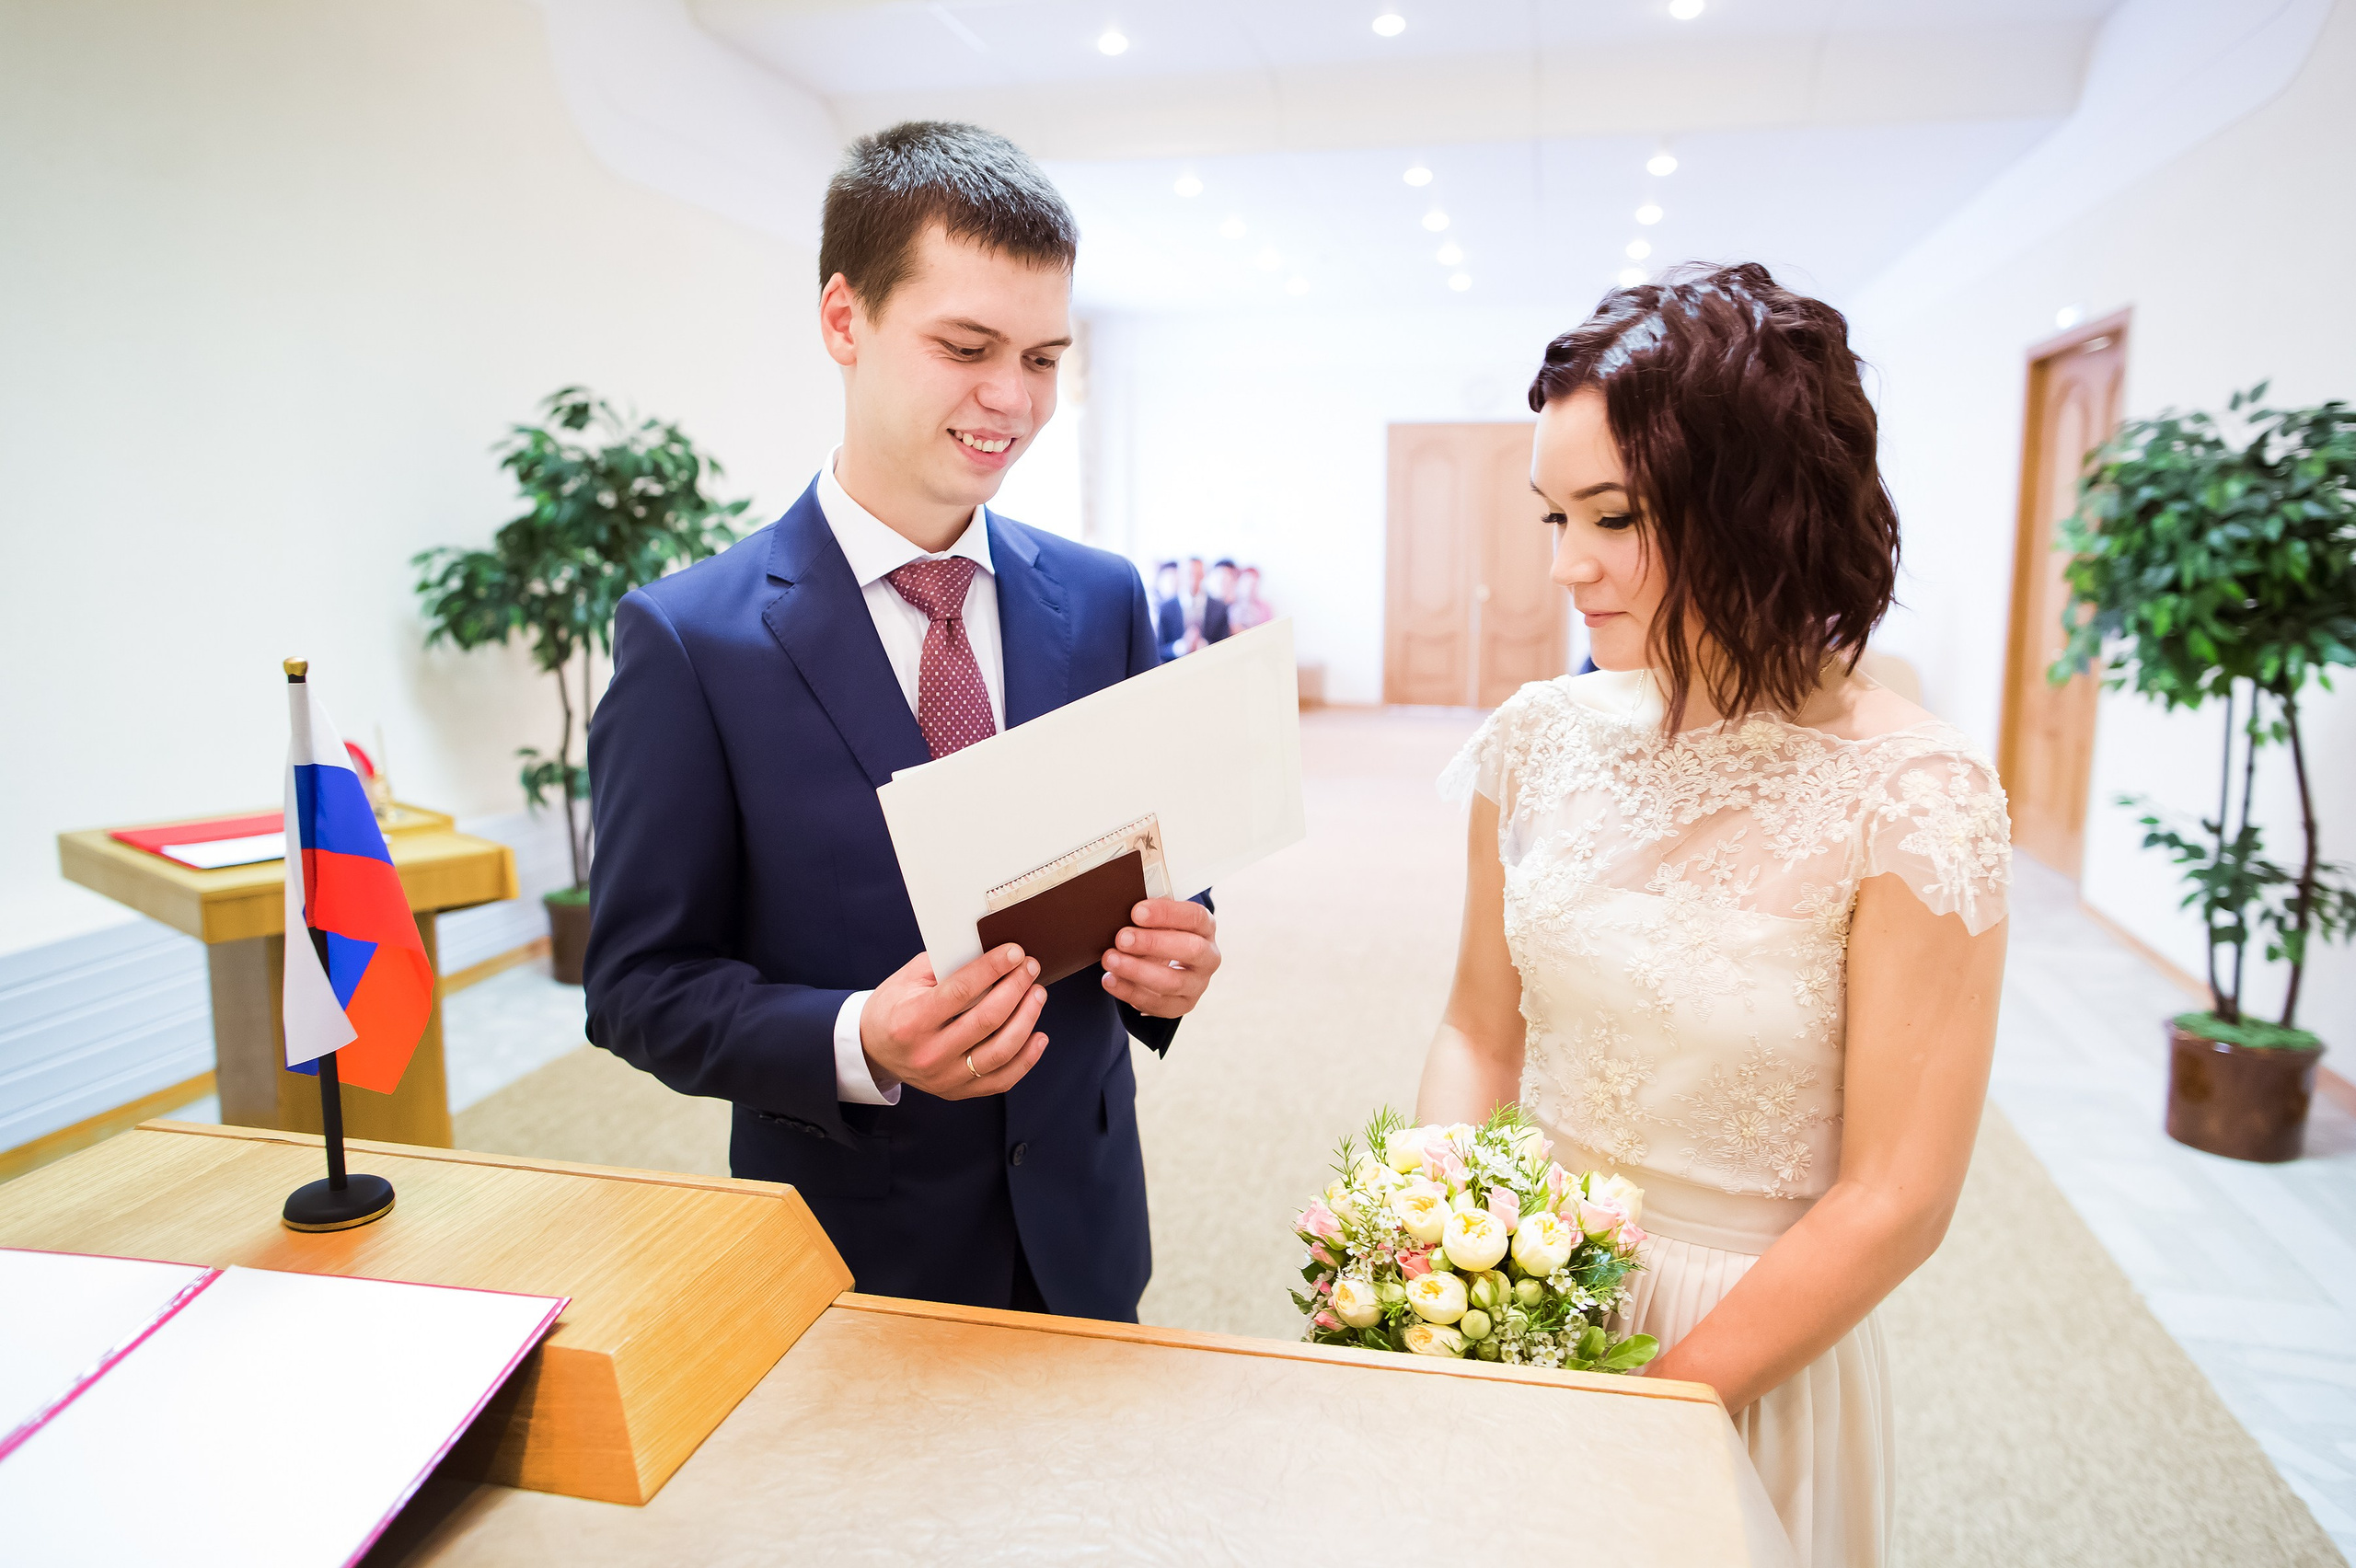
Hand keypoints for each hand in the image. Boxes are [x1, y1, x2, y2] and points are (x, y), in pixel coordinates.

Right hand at [860, 944, 1049, 1098]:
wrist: (872, 1049)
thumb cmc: (894, 1007)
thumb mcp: (908, 979)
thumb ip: (946, 965)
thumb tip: (989, 951)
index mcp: (912, 1021)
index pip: (961, 991)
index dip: (992, 968)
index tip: (1014, 952)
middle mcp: (929, 1053)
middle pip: (987, 1021)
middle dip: (1015, 989)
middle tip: (1030, 968)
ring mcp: (944, 1078)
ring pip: (1000, 1052)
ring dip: (1027, 1019)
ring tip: (1037, 994)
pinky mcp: (958, 1091)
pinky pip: (1002, 1080)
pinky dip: (1027, 1058)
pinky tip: (1038, 1036)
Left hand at [1100, 898, 1220, 1018]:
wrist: (1166, 966)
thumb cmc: (1160, 935)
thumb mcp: (1159, 922)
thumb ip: (1147, 917)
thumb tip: (1119, 913)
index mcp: (1205, 928)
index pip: (1195, 917)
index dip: (1166, 913)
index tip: (1137, 912)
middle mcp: (1208, 957)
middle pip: (1190, 949)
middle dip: (1152, 943)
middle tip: (1122, 938)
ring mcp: (1197, 985)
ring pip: (1172, 982)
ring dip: (1137, 970)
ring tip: (1110, 960)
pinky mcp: (1182, 1006)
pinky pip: (1157, 1004)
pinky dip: (1129, 991)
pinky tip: (1110, 980)